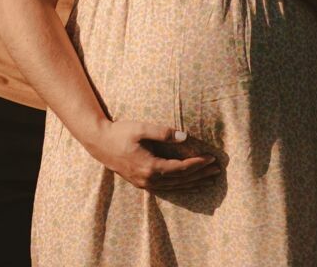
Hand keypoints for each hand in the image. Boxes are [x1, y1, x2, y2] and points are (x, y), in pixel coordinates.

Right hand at [89, 120, 219, 190]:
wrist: (100, 143)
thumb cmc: (120, 133)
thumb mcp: (141, 128)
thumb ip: (162, 132)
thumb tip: (185, 137)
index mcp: (151, 167)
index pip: (181, 169)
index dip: (197, 164)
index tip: (212, 159)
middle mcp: (149, 180)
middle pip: (181, 180)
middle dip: (200, 175)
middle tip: (217, 171)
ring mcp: (146, 184)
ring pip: (175, 187)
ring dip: (193, 183)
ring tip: (209, 180)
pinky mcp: (143, 183)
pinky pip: (167, 188)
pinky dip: (181, 187)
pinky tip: (189, 184)